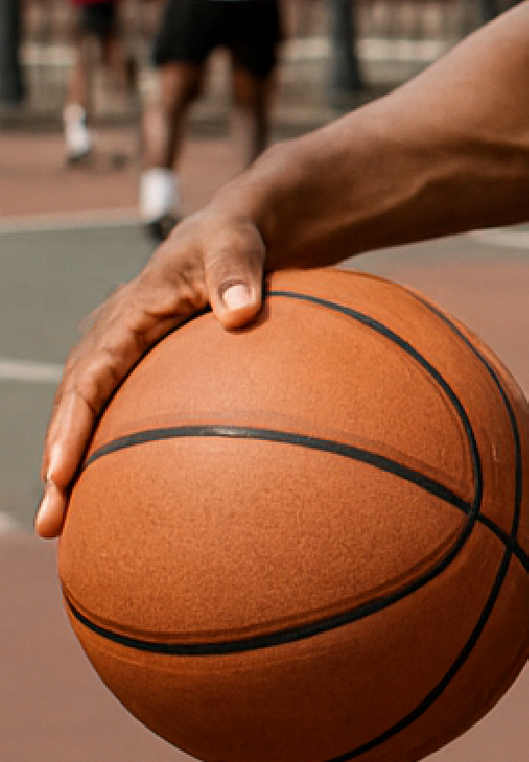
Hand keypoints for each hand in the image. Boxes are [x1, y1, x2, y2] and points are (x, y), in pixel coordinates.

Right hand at [36, 209, 268, 538]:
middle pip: (72, 409)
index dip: (71, 428)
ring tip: (65, 527)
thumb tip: (242, 313)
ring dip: (72, 468)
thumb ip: (238, 272)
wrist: (240, 234)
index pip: (89, 378)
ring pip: (86, 417)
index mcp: (126, 315)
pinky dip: (107, 452)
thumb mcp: (238, 243)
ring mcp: (122, 354)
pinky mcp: (140, 367)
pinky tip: (118, 499)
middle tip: (53, 524)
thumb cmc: (238, 238)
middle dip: (57, 466)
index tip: (60, 473)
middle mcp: (112, 337)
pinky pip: (116, 414)